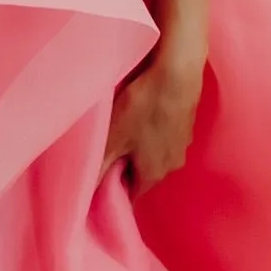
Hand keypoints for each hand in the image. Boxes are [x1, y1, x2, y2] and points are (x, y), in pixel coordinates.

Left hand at [105, 38, 204, 191]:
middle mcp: (172, 165)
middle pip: (142, 173)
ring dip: (139, 145)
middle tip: (109, 141)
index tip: (100, 168)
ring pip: (154, 154)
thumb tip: (83, 197)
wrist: (178, 73)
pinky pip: (164, 137)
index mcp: (154, 175)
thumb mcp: (113, 139)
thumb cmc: (143, 106)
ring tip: (125, 123)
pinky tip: (143, 111)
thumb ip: (98, 169)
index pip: (130, 193)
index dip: (113, 185)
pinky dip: (152, 130)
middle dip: (125, 163)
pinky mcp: (186, 125)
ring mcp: (182, 145)